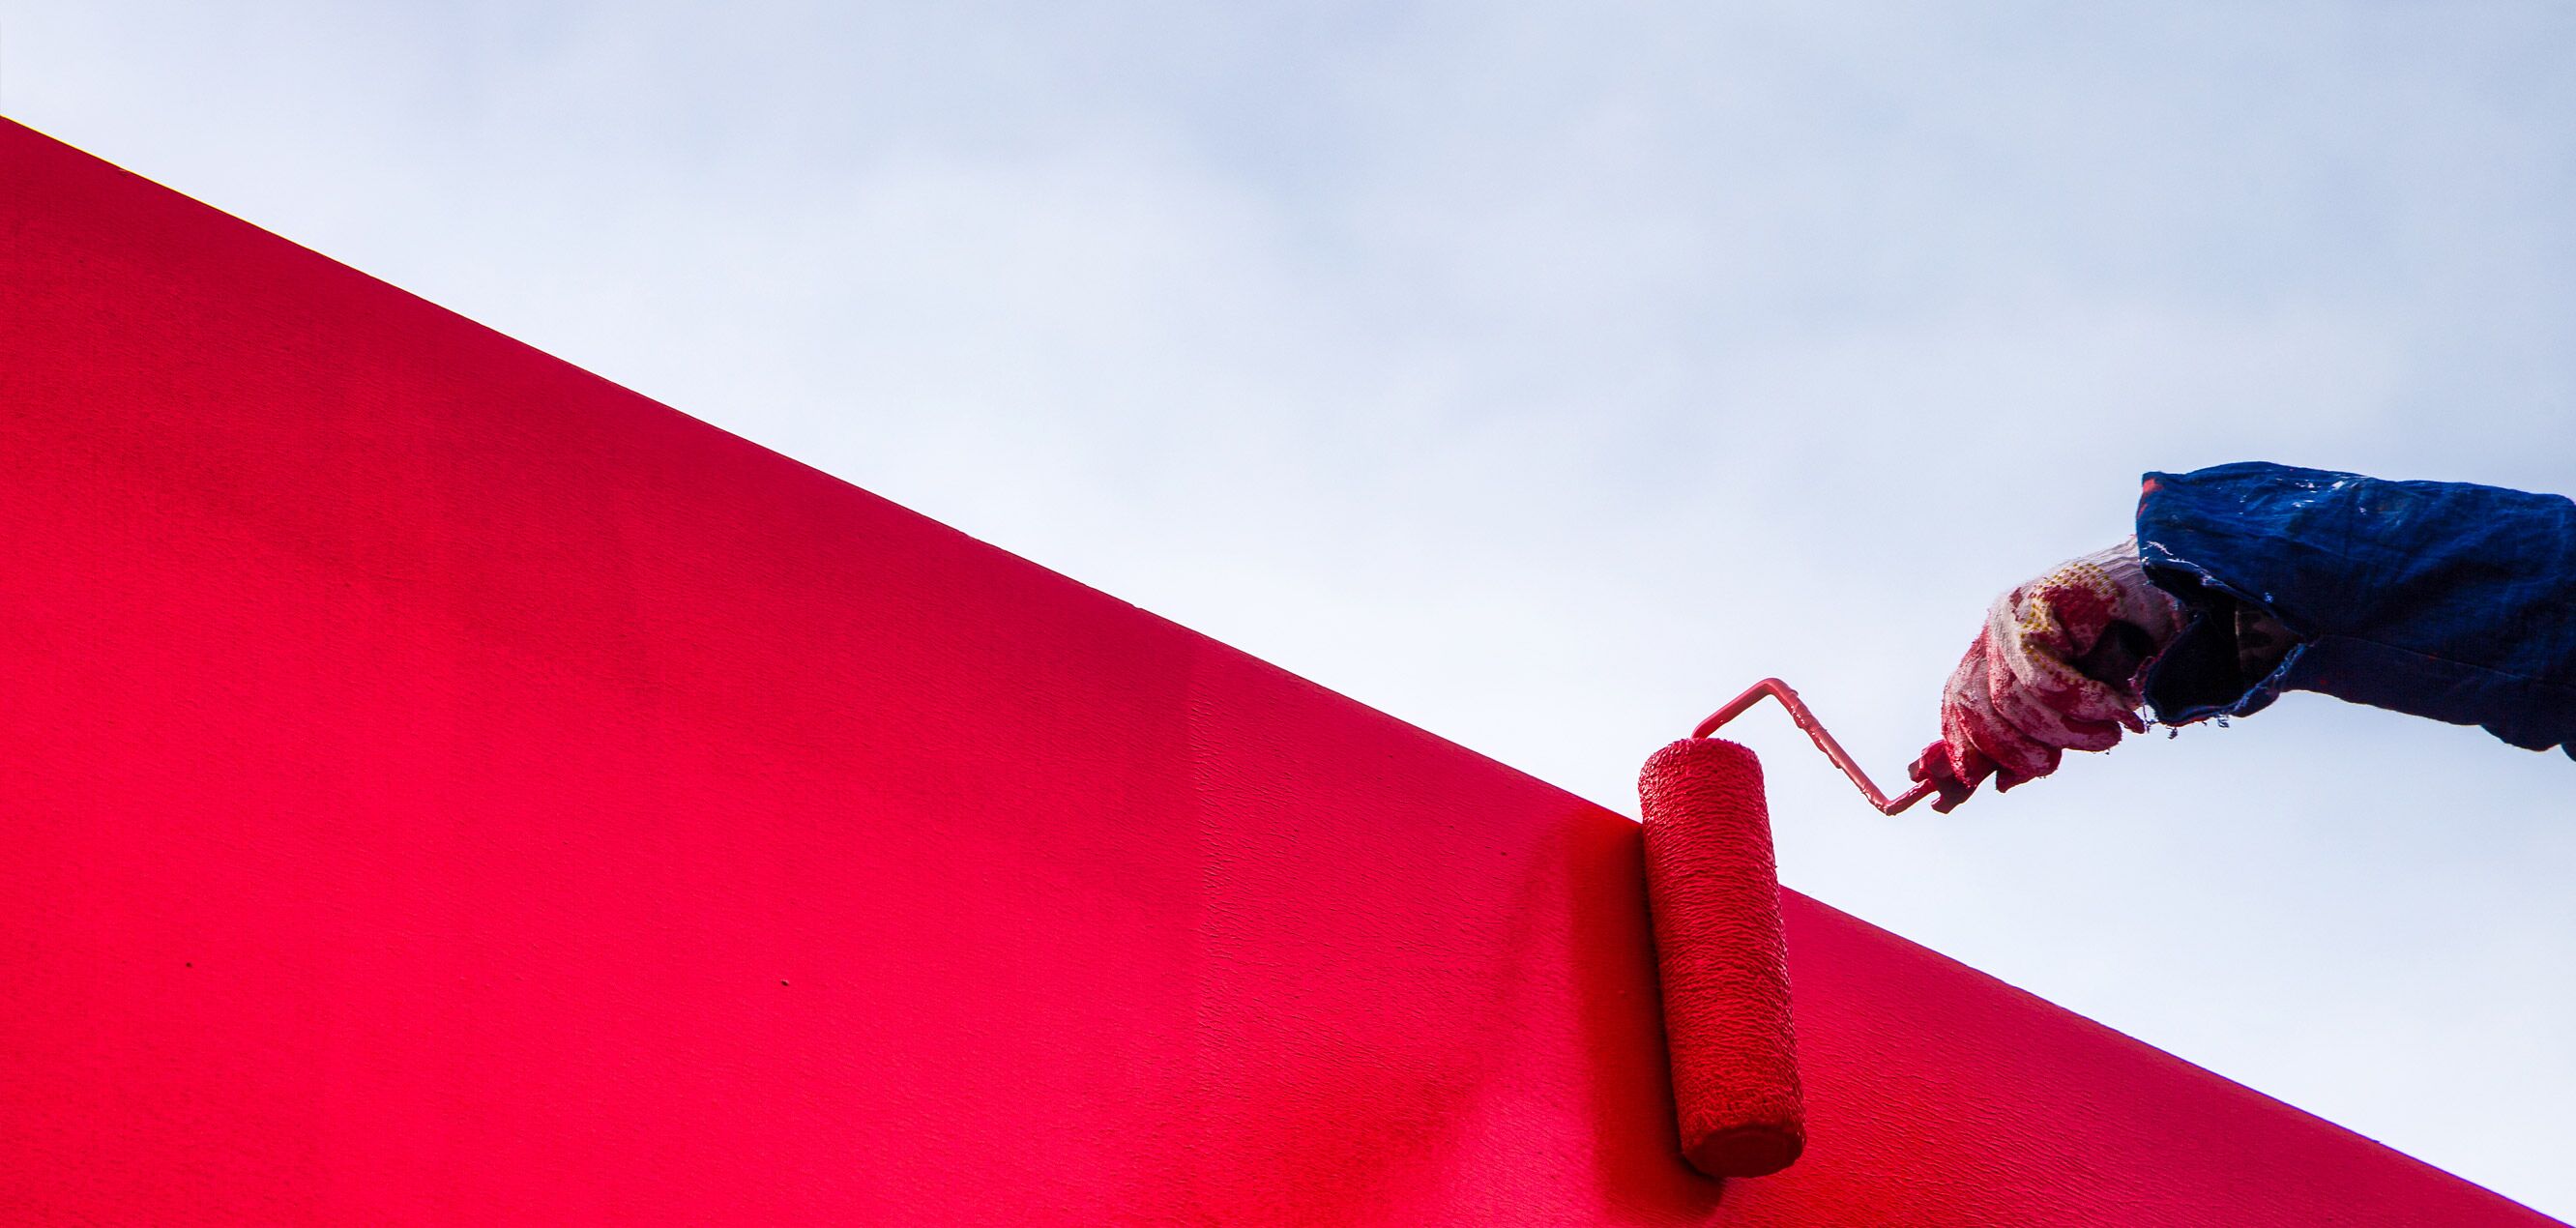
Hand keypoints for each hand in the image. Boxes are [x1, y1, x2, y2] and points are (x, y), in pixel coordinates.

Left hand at [1910, 539, 2183, 812]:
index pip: (1958, 704)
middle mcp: (1996, 631)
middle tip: (2053, 764)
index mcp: (1995, 652)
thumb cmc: (2134, 650)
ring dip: (2065, 732)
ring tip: (2107, 732)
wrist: (2184, 593)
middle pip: (1973, 707)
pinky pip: (2041, 678)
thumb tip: (2000, 782)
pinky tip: (2115, 709)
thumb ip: (2038, 733)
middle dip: (2014, 750)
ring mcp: (2015, 613)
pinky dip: (2082, 704)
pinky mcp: (2040, 602)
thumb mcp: (2079, 703)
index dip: (1962, 748)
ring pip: (2010, 700)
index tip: (1978, 786)